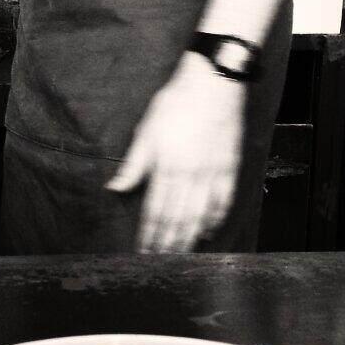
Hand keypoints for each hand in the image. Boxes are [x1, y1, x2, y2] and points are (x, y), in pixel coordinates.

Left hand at [106, 53, 244, 252]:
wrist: (215, 83)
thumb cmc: (177, 103)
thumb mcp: (148, 130)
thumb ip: (134, 164)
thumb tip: (114, 188)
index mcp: (168, 166)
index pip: (156, 210)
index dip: (149, 234)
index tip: (143, 250)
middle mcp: (192, 175)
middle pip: (179, 218)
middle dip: (168, 242)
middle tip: (161, 260)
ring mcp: (214, 173)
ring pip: (201, 215)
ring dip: (190, 237)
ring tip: (182, 253)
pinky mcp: (230, 167)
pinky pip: (223, 201)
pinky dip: (215, 218)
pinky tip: (208, 230)